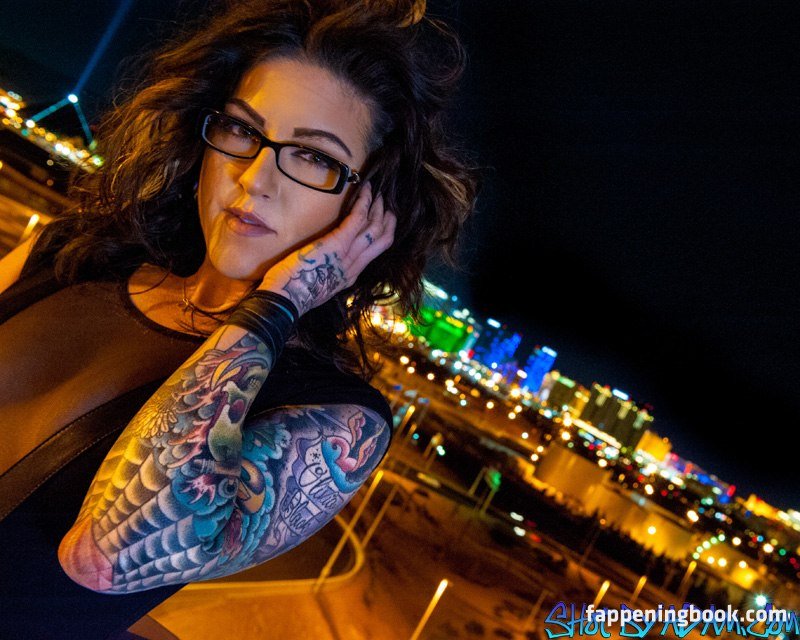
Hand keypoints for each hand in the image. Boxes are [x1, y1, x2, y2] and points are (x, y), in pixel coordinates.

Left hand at [257, 183, 395, 314]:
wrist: (286, 299)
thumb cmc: (293, 293)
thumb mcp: (318, 287)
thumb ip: (327, 274)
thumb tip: (326, 265)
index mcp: (349, 276)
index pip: (374, 253)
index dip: (382, 233)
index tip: (383, 220)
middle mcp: (354, 266)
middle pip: (382, 239)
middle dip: (387, 219)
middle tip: (386, 202)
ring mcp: (348, 254)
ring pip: (375, 227)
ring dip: (377, 207)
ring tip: (377, 192)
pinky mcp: (338, 242)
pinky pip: (357, 218)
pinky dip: (363, 202)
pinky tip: (365, 189)